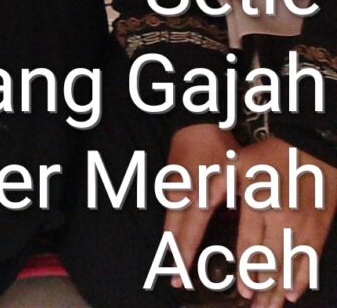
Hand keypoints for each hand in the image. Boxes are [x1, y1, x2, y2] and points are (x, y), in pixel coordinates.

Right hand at [161, 123, 239, 284]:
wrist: (193, 122)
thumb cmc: (216, 147)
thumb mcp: (230, 173)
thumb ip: (228, 200)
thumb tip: (231, 222)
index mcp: (195, 194)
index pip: (188, 230)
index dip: (186, 254)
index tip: (183, 274)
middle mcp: (179, 195)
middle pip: (172, 231)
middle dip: (174, 256)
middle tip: (174, 278)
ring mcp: (171, 189)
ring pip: (169, 222)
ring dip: (172, 243)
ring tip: (173, 263)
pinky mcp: (169, 183)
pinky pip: (169, 211)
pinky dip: (172, 227)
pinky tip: (174, 235)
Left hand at [231, 135, 336, 307]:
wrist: (313, 149)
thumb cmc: (271, 156)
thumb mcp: (237, 163)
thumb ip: (215, 184)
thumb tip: (197, 201)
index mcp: (260, 205)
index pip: (252, 246)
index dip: (248, 271)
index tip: (243, 291)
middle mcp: (284, 220)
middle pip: (273, 263)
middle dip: (264, 289)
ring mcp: (304, 227)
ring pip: (292, 266)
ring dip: (281, 290)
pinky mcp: (320, 229)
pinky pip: (311, 260)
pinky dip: (303, 279)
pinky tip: (294, 293)